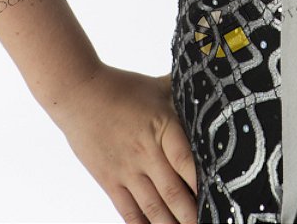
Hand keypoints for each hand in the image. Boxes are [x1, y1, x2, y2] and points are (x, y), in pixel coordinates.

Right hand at [50, 63, 197, 223]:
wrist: (80, 94)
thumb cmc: (122, 88)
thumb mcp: (158, 87)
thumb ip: (182, 94)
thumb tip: (207, 87)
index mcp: (163, 127)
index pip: (186, 161)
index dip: (201, 182)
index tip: (216, 195)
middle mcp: (146, 152)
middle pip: (173, 192)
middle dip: (192, 214)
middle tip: (207, 221)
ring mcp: (127, 170)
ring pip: (153, 208)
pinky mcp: (110, 181)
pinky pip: (129, 211)